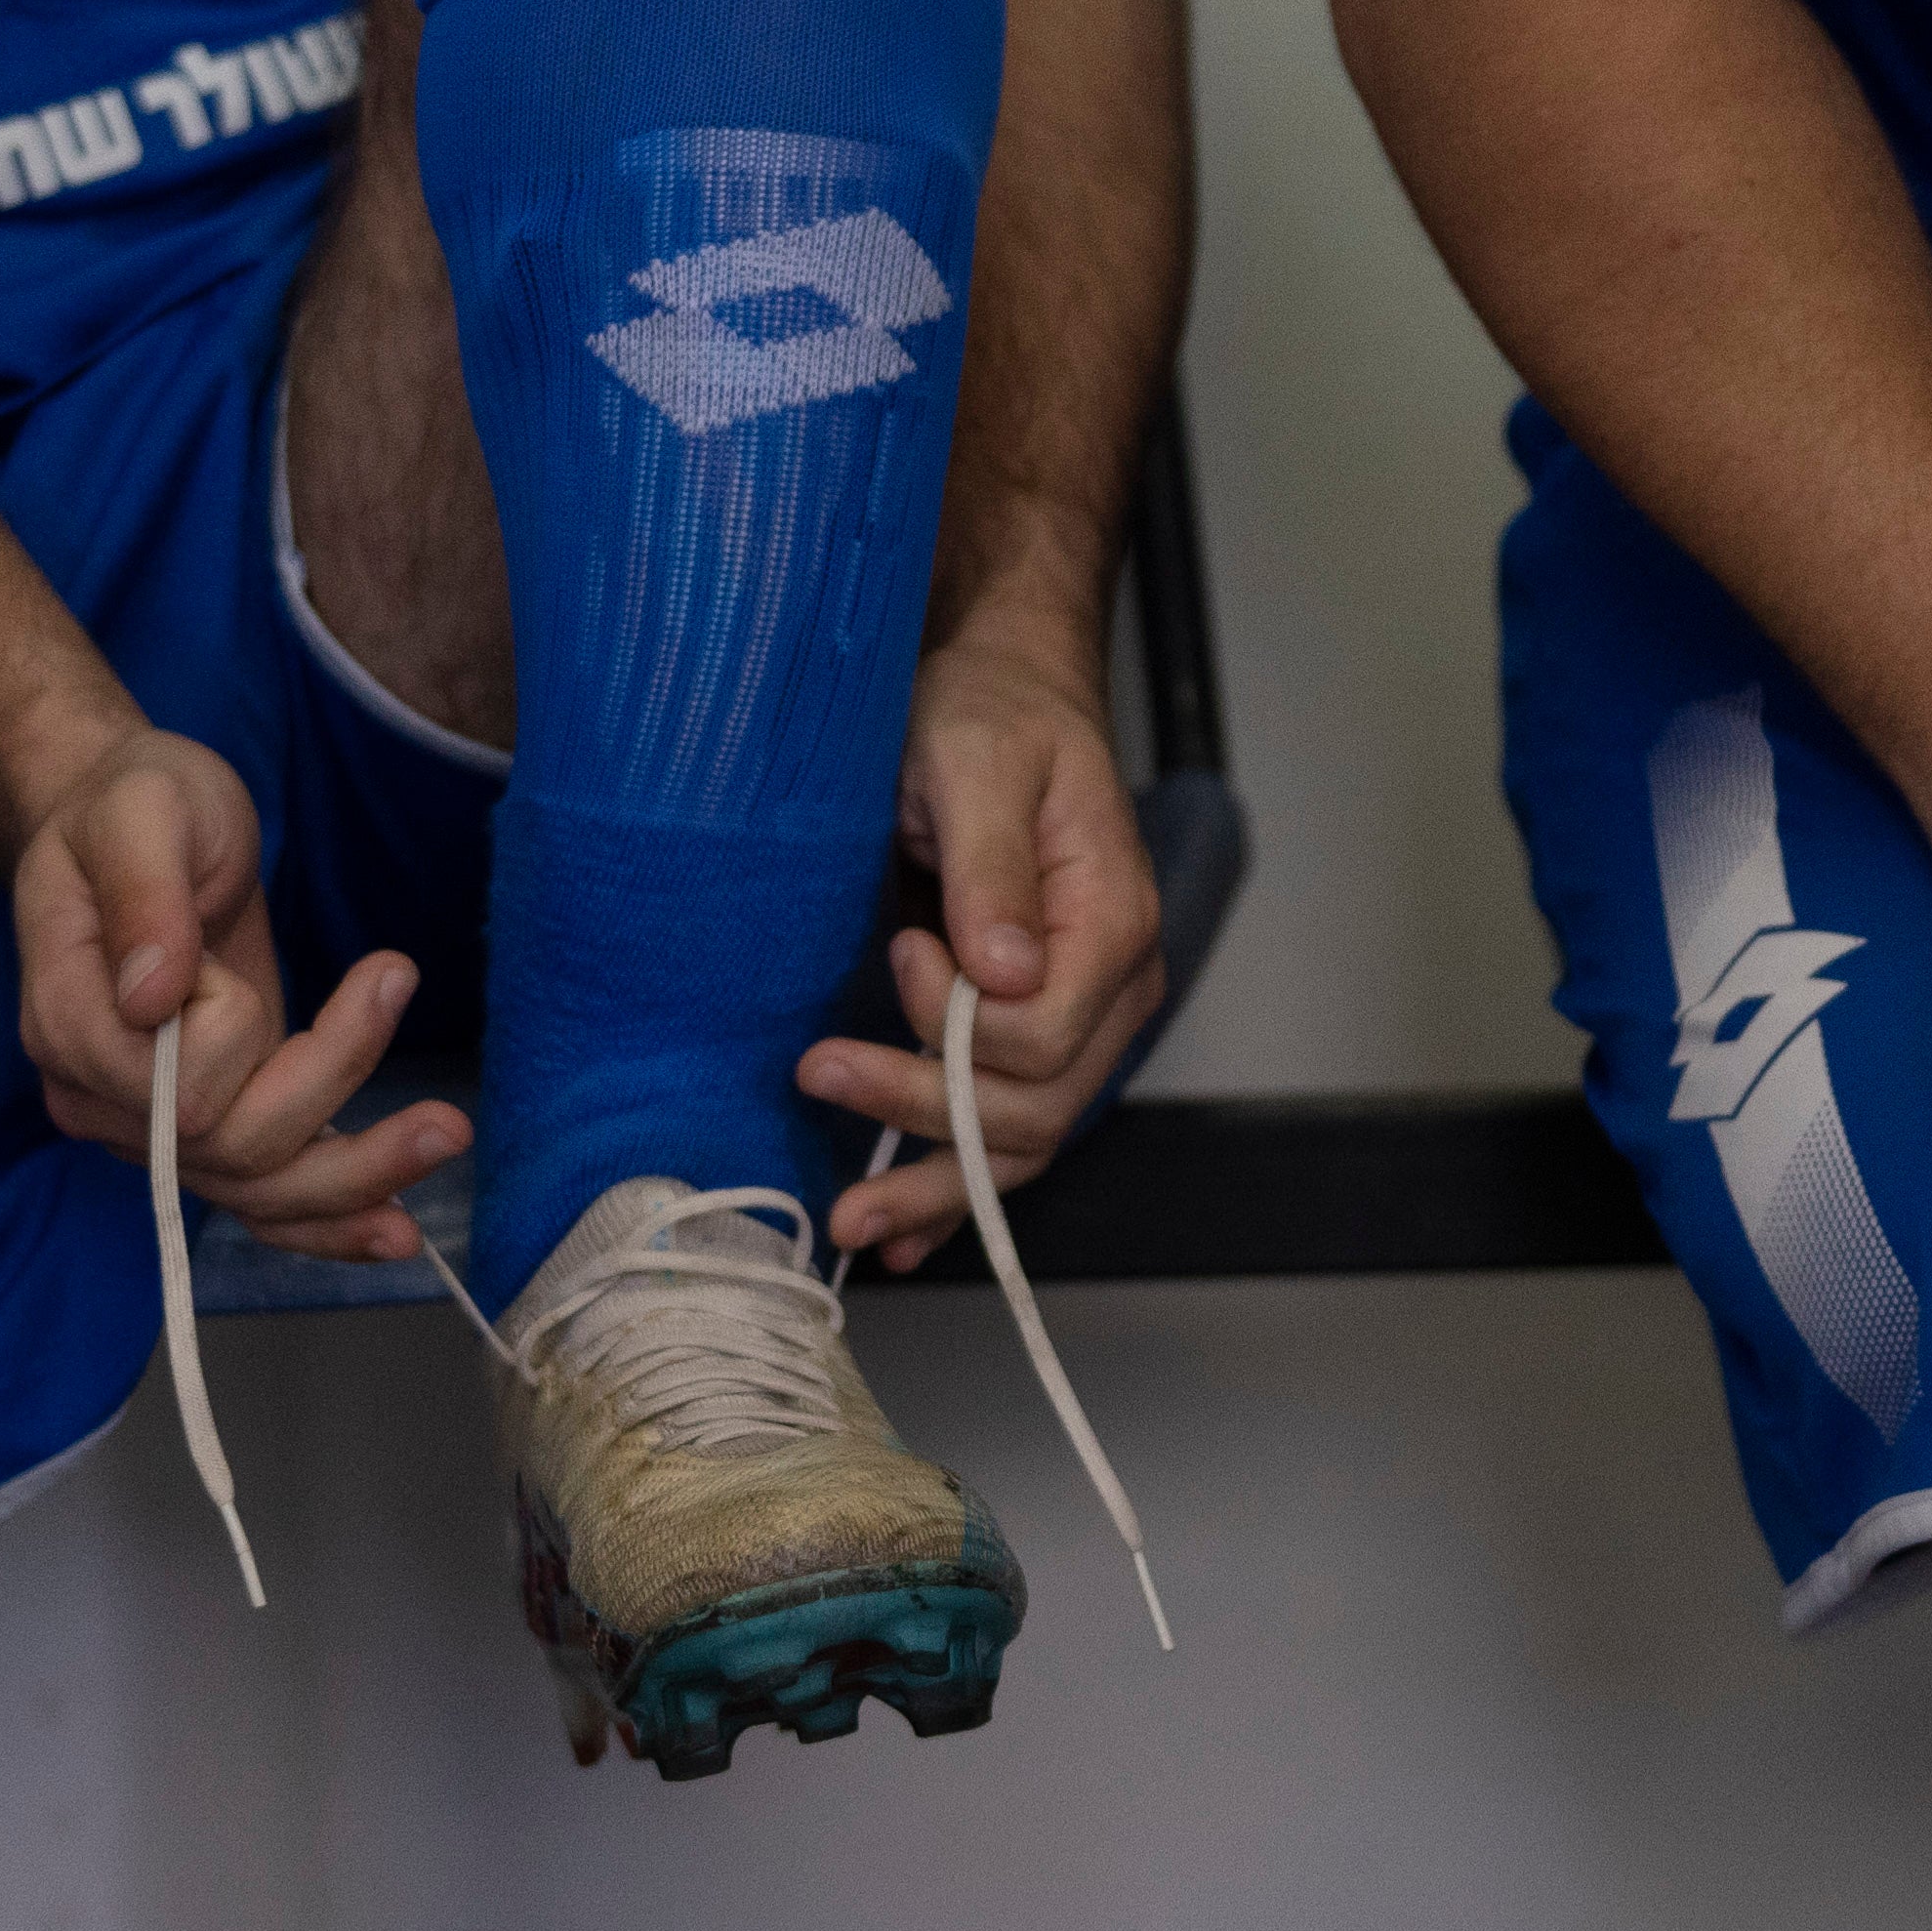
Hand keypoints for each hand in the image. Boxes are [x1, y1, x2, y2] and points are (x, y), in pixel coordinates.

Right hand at [9, 727, 462, 1254]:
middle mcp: (99, 1094)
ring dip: (360, 1172)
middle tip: (395, 980)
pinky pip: (267, 1200)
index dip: (225, 1032)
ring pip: (260, 1190)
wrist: (142, 822)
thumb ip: (143, 896)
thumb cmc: (136, 803)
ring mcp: (152, 1123)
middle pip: (225, 1145)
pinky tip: (397, 1229)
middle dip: (327, 1077)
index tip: (228, 961)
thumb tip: (152, 996)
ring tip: (447, 1129)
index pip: (164, 1084)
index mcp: (68, 1018)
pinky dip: (332, 1223)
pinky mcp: (210, 1125)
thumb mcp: (140, 811)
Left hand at [809, 625, 1172, 1266]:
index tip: (899, 951)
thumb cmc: (991, 715)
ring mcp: (1078, 1022)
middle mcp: (1111, 989)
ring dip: (935, 1183)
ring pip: (1022, 1141)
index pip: (1046, 1035)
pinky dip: (955, 1190)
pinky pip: (1006, 1131)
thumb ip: (991, 865)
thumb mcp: (976, 762)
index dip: (959, 1024)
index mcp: (1112, 921)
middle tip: (819, 1073)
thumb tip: (1005, 971)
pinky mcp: (1031, 1036)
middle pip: (1035, 1105)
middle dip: (923, 1109)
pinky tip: (903, 1234)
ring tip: (850, 1220)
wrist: (1000, 697)